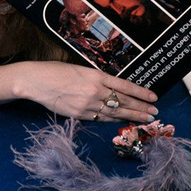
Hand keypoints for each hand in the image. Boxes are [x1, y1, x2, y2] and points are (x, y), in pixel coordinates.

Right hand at [15, 61, 157, 121]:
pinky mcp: (79, 115)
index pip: (124, 86)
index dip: (140, 93)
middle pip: (123, 102)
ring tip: (145, 119)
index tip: (153, 97)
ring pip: (114, 112)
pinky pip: (100, 118)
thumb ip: (96, 79)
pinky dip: (112, 120)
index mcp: (96, 75)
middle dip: (140, 108)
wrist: (36, 81)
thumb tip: (112, 87)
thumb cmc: (56, 70)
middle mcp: (94, 91)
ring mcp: (87, 105)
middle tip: (154, 112)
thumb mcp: (80, 69)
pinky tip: (122, 121)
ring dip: (131, 116)